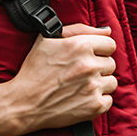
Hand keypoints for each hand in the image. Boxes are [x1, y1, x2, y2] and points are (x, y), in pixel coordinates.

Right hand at [0, 23, 117, 135]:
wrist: (24, 103)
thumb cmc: (34, 70)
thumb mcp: (48, 40)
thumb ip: (79, 29)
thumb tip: (106, 30)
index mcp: (80, 45)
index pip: (110, 44)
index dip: (99, 50)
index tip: (89, 56)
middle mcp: (89, 65)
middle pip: (111, 63)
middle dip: (98, 67)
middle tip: (80, 73)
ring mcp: (93, 87)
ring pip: (111, 82)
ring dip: (100, 84)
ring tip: (81, 86)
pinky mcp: (94, 106)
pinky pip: (108, 100)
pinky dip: (98, 101)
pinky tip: (82, 98)